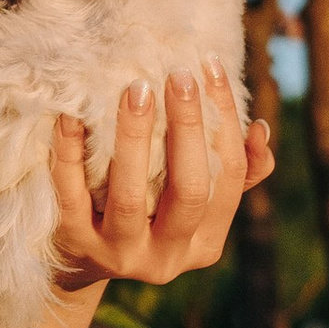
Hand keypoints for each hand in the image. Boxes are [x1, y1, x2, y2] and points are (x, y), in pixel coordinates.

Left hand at [50, 62, 269, 291]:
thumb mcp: (188, 205)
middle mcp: (168, 256)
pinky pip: (71, 193)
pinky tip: (72, 115)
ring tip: (136, 89)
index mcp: (205, 242)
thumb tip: (259, 129)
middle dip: (188, 128)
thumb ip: (228, 173)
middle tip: (178, 74)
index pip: (229, 176)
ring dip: (133, 138)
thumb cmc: (147, 216)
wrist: (79, 263)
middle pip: (189, 191)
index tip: (208, 65)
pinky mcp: (74, 243)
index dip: (224, 119)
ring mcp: (119, 253)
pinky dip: (69, 152)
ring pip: (130, 197)